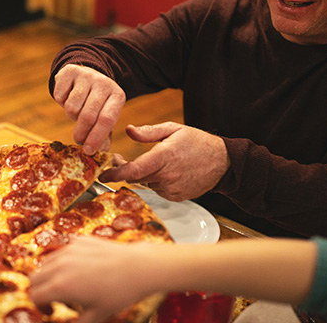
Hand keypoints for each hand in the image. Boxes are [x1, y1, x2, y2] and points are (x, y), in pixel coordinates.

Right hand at [31, 237, 168, 322]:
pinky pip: (62, 252)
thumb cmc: (119, 293)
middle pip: (34, 278)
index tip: (52, 312)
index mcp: (60, 286)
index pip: (34, 296)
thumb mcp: (97, 315)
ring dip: (49, 275)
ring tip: (67, 284)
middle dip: (40, 290)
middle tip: (55, 299)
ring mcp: (68, 251)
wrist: (138, 268)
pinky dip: (63, 262)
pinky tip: (81, 270)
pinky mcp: (79, 241)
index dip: (40, 307)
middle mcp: (59, 266)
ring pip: (46, 263)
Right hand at [53, 64, 124, 153]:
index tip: (88, 151)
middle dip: (81, 133)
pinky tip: (68, 97)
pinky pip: (59, 96)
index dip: (97, 137)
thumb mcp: (105, 115)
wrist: (86, 75)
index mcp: (117, 95)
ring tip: (76, 112)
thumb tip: (102, 150)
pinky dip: (61, 102)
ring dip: (71, 116)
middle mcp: (104, 83)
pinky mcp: (70, 71)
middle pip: (88, 115)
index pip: (107, 119)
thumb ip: (105, 134)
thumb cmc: (97, 102)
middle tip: (78, 141)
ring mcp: (87, 75)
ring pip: (72, 107)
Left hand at [100, 122, 229, 200]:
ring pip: (146, 183)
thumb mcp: (173, 129)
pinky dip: (155, 181)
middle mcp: (167, 175)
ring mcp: (172, 188)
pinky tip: (164, 171)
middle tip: (119, 160)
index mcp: (164, 156)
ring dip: (142, 175)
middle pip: (135, 178)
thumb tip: (128, 131)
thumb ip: (148, 132)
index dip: (115, 173)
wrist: (222, 162)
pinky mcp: (176, 197)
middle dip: (124, 170)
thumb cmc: (198, 142)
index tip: (103, 173)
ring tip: (149, 162)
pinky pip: (157, 190)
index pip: (133, 171)